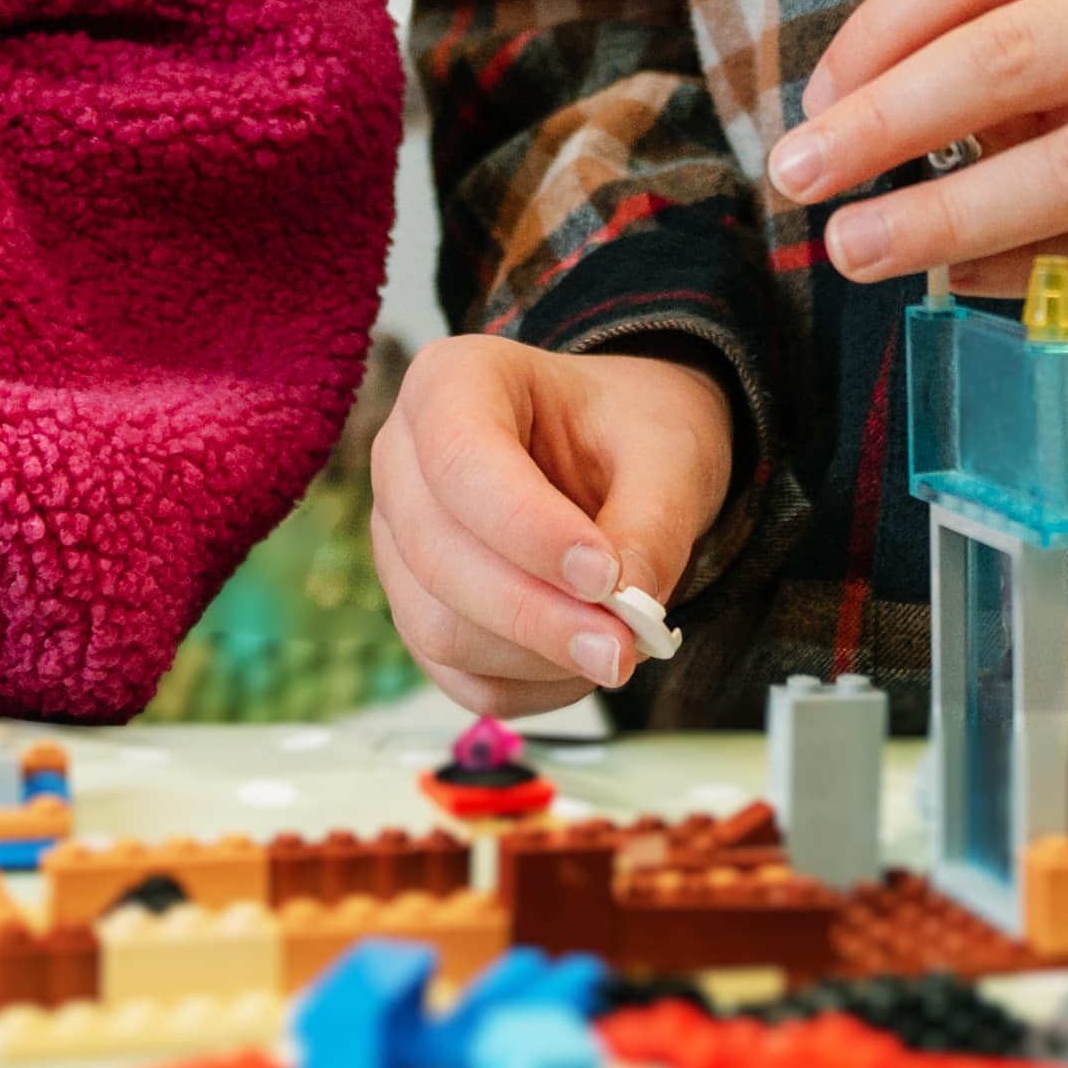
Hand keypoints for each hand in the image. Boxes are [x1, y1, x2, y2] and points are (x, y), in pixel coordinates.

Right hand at [368, 333, 734, 717]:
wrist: (621, 452)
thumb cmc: (631, 430)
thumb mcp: (669, 454)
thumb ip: (651, 524)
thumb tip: (628, 610)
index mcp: (452, 382)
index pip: (459, 458)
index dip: (527, 527)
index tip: (605, 575)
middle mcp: (402, 459)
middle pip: (438, 556)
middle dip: (537, 613)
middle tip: (627, 645)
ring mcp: (398, 541)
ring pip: (439, 628)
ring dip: (537, 656)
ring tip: (619, 645)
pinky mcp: (417, 610)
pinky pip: (457, 675)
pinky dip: (528, 685)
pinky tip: (584, 661)